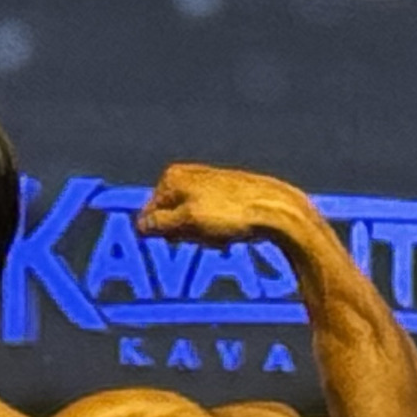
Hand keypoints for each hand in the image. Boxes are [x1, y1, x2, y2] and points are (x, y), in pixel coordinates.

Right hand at [137, 162, 312, 246]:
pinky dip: (219, 230)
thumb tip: (141, 227)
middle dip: (186, 233)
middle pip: (173, 216)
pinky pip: (213, 219)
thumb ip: (160, 225)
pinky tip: (233, 233)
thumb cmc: (231, 215)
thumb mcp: (188, 223)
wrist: (275, 210)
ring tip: (222, 237)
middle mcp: (188, 175)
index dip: (164, 233)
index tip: (182, 241)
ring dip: (204, 235)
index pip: (150, 213)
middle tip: (206, 239)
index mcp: (172, 177)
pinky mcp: (228, 194)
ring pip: (194, 221)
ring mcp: (209, 183)